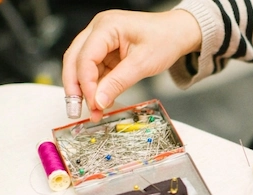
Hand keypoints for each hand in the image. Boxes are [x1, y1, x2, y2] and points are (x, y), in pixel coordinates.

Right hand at [62, 9, 201, 121]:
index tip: (93, 103)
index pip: (85, 57)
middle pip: (74, 60)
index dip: (86, 83)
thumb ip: (118, 83)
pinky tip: (99, 101)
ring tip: (92, 111)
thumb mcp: (142, 64)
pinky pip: (94, 70)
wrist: (177, 33)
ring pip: (81, 67)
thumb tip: (98, 101)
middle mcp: (98, 30)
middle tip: (75, 110)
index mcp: (106, 26)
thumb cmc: (165, 39)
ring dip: (84, 90)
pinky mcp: (105, 51)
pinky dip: (95, 87)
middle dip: (74, 87)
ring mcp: (100, 40)